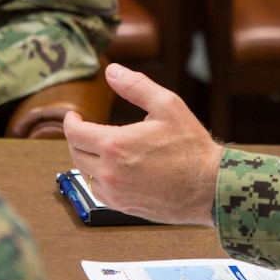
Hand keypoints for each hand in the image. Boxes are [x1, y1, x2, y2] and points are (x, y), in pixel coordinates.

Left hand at [63, 63, 222, 225]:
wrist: (210, 187)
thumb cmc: (191, 147)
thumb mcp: (167, 105)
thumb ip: (136, 86)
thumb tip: (112, 71)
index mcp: (115, 145)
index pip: (74, 133)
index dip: (70, 122)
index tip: (74, 116)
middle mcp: (109, 172)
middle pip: (76, 153)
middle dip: (78, 138)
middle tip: (87, 129)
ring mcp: (115, 193)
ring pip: (86, 174)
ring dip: (89, 159)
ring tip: (102, 148)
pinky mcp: (124, 208)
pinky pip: (100, 192)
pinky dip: (100, 179)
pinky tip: (115, 170)